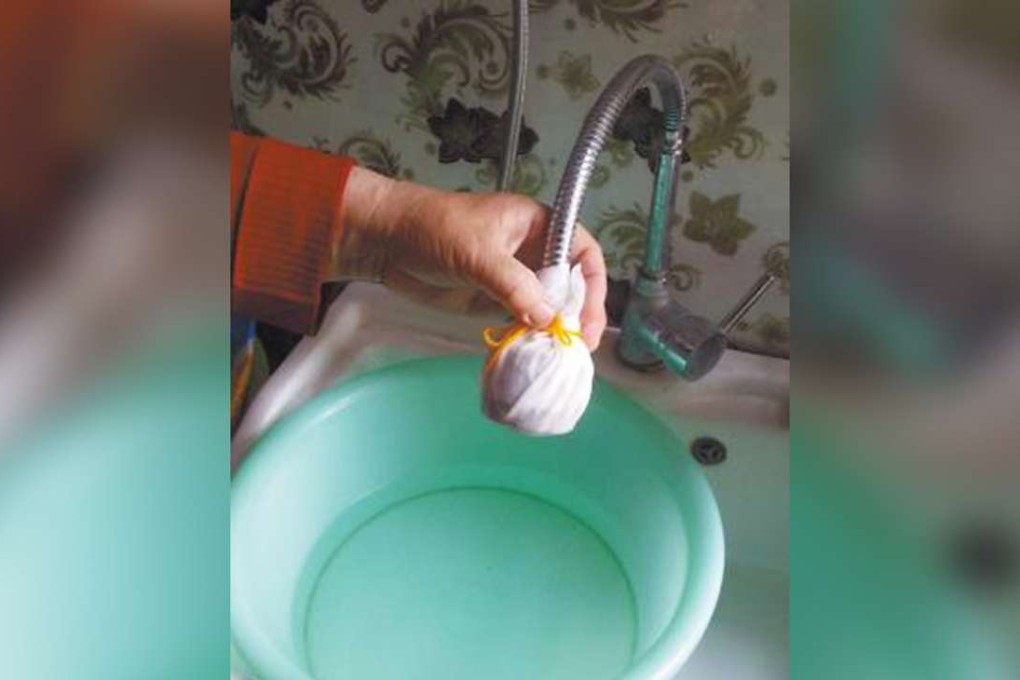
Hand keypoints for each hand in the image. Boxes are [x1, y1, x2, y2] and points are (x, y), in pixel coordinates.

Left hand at [334, 166, 607, 349]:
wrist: (386, 241)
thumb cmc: (433, 229)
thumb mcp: (478, 253)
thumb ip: (514, 285)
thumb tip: (547, 319)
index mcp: (537, 225)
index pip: (582, 253)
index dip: (594, 284)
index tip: (591, 317)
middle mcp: (532, 251)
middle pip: (571, 285)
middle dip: (578, 315)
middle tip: (579, 347)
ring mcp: (514, 277)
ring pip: (548, 306)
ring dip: (554, 331)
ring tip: (560, 357)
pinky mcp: (493, 299)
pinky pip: (521, 320)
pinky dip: (529, 337)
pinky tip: (533, 354)